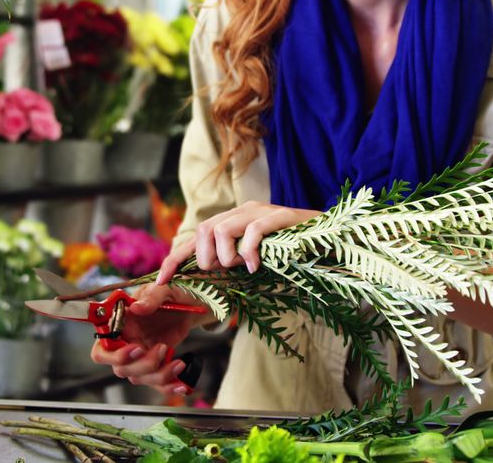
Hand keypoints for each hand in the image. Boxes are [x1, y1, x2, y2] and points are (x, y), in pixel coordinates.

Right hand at [89, 283, 214, 395]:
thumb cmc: (172, 292)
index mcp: (120, 324)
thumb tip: (138, 307)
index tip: (137, 348)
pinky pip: (156, 383)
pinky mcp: (156, 364)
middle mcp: (127, 342)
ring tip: (178, 363)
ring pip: (139, 378)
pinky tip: (181, 385)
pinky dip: (168, 387)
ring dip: (159, 375)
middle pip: (121, 368)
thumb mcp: (163, 289)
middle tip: (163, 348)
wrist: (191, 303)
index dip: (114, 355)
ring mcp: (140, 355)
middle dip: (143, 365)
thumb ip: (151, 297)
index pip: (102, 348)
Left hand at [156, 201, 321, 283]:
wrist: (331, 240)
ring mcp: (263, 211)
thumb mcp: (256, 261)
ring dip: (227, 255)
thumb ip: (233, 264)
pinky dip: (249, 252)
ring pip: (223, 228)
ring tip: (244, 266)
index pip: (195, 237)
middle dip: (207, 257)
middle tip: (225, 270)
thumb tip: (208, 282)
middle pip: (205, 229)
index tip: (161, 280)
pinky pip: (253, 231)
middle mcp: (244, 211)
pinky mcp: (282, 216)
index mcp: (234, 221)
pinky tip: (256, 266)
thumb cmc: (293, 254)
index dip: (175, 258)